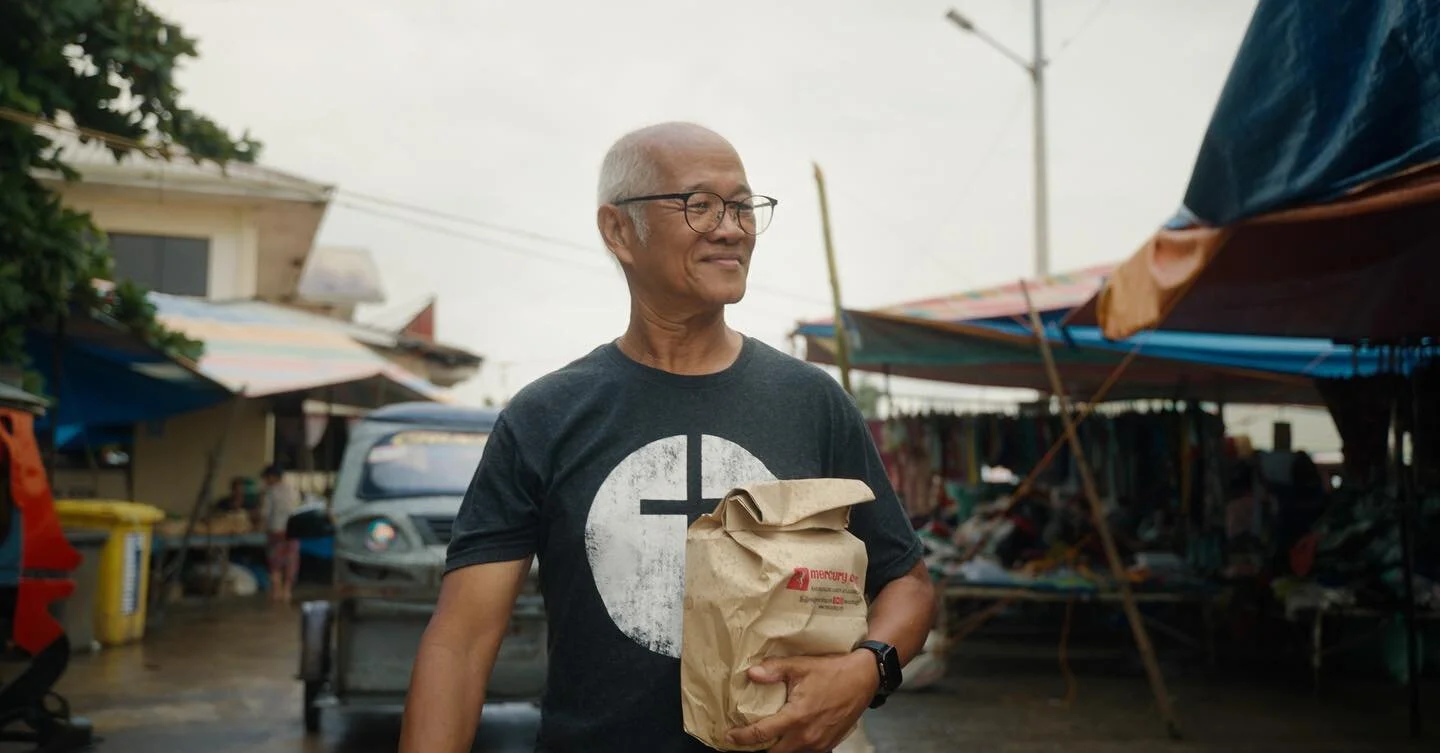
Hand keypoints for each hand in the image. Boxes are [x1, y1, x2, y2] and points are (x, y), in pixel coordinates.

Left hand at [726, 651, 877, 752]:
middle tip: (744, 741)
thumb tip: (750, 673)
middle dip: (758, 749)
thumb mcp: (801, 666)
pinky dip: (794, 749)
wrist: (864, 678)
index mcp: (796, 717)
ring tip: (765, 741)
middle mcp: (806, 736)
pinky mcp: (829, 744)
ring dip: (777, 750)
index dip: (742, 737)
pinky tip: (789, 739)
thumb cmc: (833, 671)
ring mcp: (819, 743)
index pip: (762, 733)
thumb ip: (774, 670)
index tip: (729, 736)